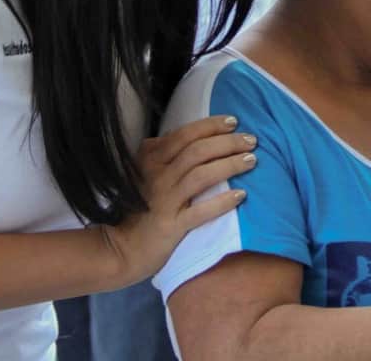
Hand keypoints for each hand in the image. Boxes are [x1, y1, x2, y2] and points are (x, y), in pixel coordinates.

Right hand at [101, 115, 256, 286]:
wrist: (118, 247)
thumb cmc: (136, 207)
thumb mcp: (141, 172)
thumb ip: (160, 153)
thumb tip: (185, 134)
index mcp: (151, 160)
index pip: (185, 134)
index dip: (211, 125)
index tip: (233, 121)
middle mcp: (158, 176)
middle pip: (198, 151)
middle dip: (227, 142)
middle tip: (251, 140)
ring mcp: (164, 200)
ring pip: (202, 175)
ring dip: (230, 165)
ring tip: (252, 161)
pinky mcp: (171, 225)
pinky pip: (201, 211)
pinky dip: (222, 202)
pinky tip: (241, 195)